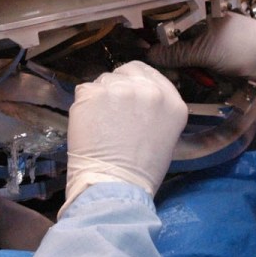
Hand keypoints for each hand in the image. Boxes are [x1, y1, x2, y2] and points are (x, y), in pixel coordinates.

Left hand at [60, 61, 188, 214]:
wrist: (115, 186)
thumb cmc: (140, 171)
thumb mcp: (166, 135)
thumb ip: (156, 108)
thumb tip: (138, 95)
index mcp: (172, 101)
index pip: (148, 71)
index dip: (134, 80)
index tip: (127, 90)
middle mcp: (149, 90)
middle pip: (125, 71)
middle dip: (117, 85)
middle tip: (110, 109)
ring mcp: (120, 89)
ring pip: (104, 80)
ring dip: (100, 96)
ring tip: (101, 123)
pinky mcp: (93, 94)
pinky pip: (85, 90)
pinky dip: (83, 105)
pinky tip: (89, 125)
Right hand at [146, 13, 255, 82]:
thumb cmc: (243, 48)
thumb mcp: (205, 51)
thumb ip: (176, 53)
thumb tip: (149, 55)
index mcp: (199, 13)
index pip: (168, 21)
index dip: (153, 36)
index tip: (144, 52)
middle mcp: (203, 23)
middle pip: (174, 39)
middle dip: (168, 56)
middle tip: (166, 72)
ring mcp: (212, 38)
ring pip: (186, 51)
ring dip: (182, 65)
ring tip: (180, 77)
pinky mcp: (220, 53)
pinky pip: (199, 59)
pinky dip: (195, 69)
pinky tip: (195, 77)